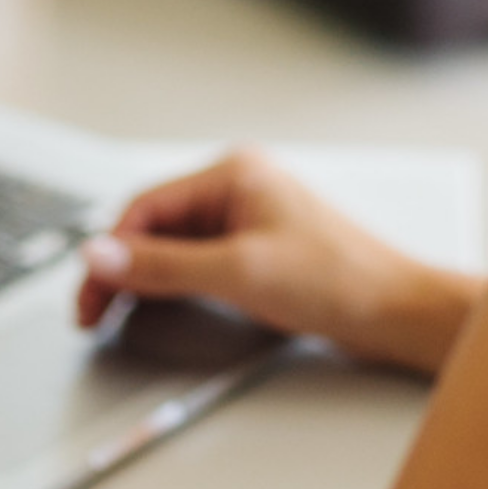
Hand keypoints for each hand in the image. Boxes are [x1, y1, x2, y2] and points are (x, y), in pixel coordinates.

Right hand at [74, 149, 483, 374]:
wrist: (396, 312)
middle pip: (155, 226)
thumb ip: (163, 266)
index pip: (146, 207)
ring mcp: (248, 220)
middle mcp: (239, 189)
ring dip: (144, 279)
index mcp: (234, 174)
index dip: (111, 253)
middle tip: (95, 313)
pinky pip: (197, 263)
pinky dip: (172, 286)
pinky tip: (161, 307)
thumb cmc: (340, 280)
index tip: (91, 294)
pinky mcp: (257, 251)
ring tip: (119, 314)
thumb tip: (102, 254)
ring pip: (173, 246)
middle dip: (121, 269)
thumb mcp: (239, 273)